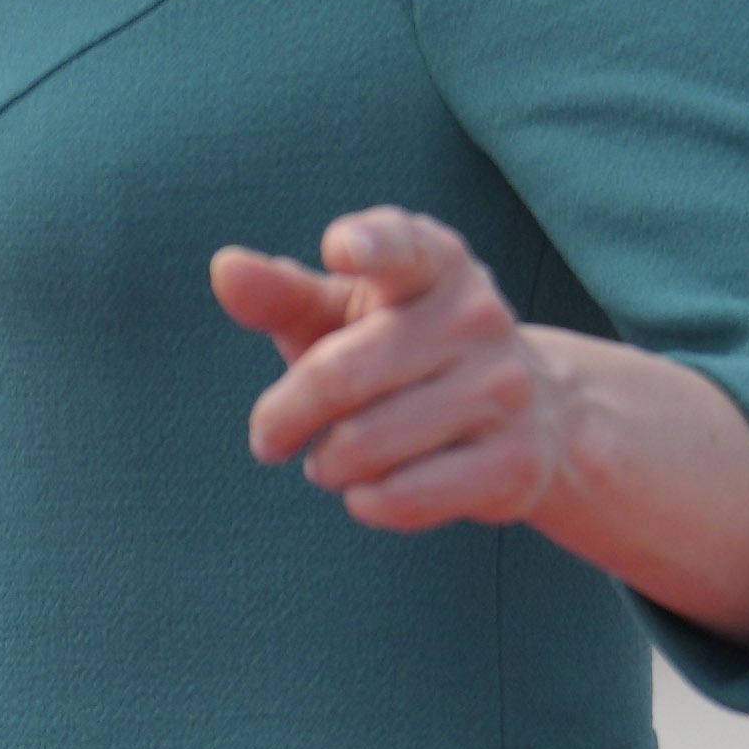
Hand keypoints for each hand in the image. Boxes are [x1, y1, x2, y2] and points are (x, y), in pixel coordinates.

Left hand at [211, 205, 562, 528]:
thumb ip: (281, 294)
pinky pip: (404, 497)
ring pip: (364, 445)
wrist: (522, 415)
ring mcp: (503, 390)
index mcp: (435, 264)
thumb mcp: (340, 315)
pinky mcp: (513, 462)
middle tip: (270, 437)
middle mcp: (478, 317)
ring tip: (334, 460)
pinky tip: (369, 491)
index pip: (403, 247)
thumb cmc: (397, 352)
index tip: (339, 249)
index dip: (371, 245)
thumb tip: (225, 268)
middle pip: (339, 376)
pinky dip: (365, 502)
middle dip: (283, 416)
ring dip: (327, 465)